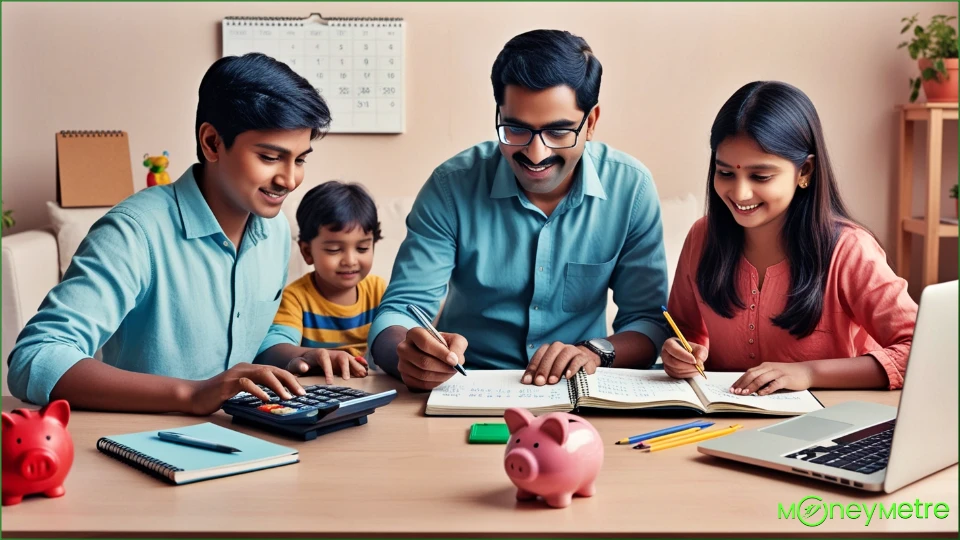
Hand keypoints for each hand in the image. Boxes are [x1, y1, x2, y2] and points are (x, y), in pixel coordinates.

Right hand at [185, 362, 305, 415]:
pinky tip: (266, 399)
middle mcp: (245, 368)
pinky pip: (246, 384)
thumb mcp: (240, 392)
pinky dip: (258, 390)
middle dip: (290, 381)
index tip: (301, 391)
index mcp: (250, 370)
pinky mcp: (228, 383)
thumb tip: (275, 400)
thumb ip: (255, 390)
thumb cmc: (217, 396)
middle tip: (301, 394)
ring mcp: (236, 374)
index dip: (290, 380)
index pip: (275, 371)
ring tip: (287, 397)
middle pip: (273, 370)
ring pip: (263, 374)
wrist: (193, 396)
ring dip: (278, 385)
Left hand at [286, 349, 367, 383]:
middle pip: (342, 357)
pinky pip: (352, 362)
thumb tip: (304, 367)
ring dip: (356, 366)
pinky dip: (359, 366)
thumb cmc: (300, 362)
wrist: (304, 358)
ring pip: (349, 359)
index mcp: (320, 353)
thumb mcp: (295, 363)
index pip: (326, 360)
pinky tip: (364, 372)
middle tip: (347, 379)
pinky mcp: (341, 361)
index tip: (329, 382)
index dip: (328, 371)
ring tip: (363, 374)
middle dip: (346, 367)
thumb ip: (299, 365)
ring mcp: (337, 357)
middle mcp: (331, 353)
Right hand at [397, 328, 467, 390]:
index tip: (454, 361)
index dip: (441, 353)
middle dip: (443, 367)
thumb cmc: (443, 345)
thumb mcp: (454, 339)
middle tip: (455, 369)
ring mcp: (402, 364)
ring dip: (441, 376)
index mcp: (414, 333)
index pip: (425, 343)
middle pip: (423, 361)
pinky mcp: (405, 378)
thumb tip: (456, 360)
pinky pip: (421, 384)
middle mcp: (403, 348)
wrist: (432, 355)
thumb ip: (458, 346)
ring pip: (423, 375)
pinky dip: (435, 383)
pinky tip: (441, 377)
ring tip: (449, 372)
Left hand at [522, 342, 596, 385]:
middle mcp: (561, 347)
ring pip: (564, 354)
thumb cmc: (564, 369)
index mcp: (550, 349)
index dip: (532, 368)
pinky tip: (567, 376)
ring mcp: (573, 351)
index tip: (527, 381)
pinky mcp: (584, 357)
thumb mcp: (552, 372)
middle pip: (551, 353)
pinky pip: (578, 360)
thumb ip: (542, 375)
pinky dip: (572, 367)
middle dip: (544, 368)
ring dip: (557, 368)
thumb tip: (529, 383)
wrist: (585, 365)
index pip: (539, 355)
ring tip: (552, 381)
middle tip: (539, 382)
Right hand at [661, 338, 707, 378]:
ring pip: (677, 371)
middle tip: (698, 367)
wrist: (688, 355)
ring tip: (697, 368)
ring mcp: (666, 364)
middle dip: (688, 366)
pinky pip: (678, 376)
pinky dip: (687, 375)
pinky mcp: (669, 372)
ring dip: (689, 371)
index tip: (694, 361)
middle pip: (674, 363)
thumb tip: (699, 362)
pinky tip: (693, 371)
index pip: (675, 350)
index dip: (684, 356)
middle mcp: (665, 354)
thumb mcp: (699, 348)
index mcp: (670, 344)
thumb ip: (701, 353)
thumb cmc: (691, 350)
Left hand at [731, 362, 814, 395]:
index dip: (740, 381)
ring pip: (761, 379)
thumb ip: (762, 377)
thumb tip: (749, 386)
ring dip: (751, 386)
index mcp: (765, 366)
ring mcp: (778, 373)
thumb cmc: (788, 374)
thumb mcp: (773, 373)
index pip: (749, 373)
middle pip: (752, 375)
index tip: (732, 388)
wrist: (806, 371)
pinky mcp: (786, 379)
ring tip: (745, 393)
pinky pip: (775, 384)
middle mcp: (770, 368)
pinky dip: (767, 389)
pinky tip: (761, 394)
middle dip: (742, 384)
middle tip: (735, 392)